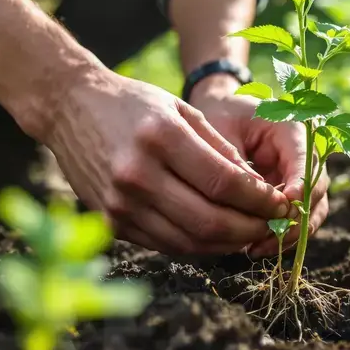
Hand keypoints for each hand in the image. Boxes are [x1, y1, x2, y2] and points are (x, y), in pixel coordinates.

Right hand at [41, 67, 291, 254]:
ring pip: (189, 242)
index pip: (224, 183)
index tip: (281, 202)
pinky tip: (216, 235)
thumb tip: (258, 189)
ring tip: (249, 233)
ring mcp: (120, 202)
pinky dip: (196, 245)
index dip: (259, 199)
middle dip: (250, 228)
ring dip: (227, 244)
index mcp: (161, 138)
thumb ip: (219, 149)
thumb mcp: (181, 110)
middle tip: (271, 225)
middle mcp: (137, 174)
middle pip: (209, 220)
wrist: (68, 107)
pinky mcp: (110, 221)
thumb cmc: (133, 104)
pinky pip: (164, 245)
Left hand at [188, 75, 329, 256]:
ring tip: (261, 248)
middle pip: (317, 190)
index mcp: (292, 130)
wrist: (220, 111)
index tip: (286, 207)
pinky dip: (281, 234)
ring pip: (311, 210)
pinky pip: (295, 218)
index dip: (301, 186)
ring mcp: (300, 175)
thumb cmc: (220, 115)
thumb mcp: (222, 132)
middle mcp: (304, 154)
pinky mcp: (290, 193)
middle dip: (296, 217)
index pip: (307, 161)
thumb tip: (252, 200)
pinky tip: (256, 247)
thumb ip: (236, 163)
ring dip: (291, 232)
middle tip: (271, 236)